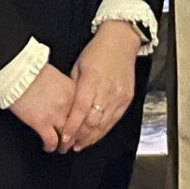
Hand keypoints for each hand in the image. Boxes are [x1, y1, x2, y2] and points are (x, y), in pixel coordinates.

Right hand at [8, 63, 80, 152]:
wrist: (17, 72)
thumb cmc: (32, 71)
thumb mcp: (57, 77)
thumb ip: (66, 90)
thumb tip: (67, 100)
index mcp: (73, 90)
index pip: (85, 112)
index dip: (83, 122)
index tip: (82, 127)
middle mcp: (68, 104)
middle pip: (79, 126)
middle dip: (77, 137)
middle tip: (75, 142)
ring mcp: (55, 114)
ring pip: (67, 137)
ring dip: (65, 145)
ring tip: (62, 148)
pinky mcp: (41, 122)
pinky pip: (51, 140)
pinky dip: (51, 147)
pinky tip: (48, 147)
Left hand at [63, 21, 140, 152]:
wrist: (121, 41)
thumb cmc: (97, 51)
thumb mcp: (78, 66)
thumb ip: (73, 89)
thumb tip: (65, 109)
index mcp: (92, 80)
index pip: (80, 110)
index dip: (71, 127)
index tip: (63, 139)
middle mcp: (107, 90)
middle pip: (92, 122)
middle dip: (78, 137)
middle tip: (67, 147)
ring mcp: (119, 96)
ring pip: (104, 125)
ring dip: (90, 138)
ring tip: (78, 146)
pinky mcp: (126, 99)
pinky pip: (114, 121)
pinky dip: (103, 131)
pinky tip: (94, 137)